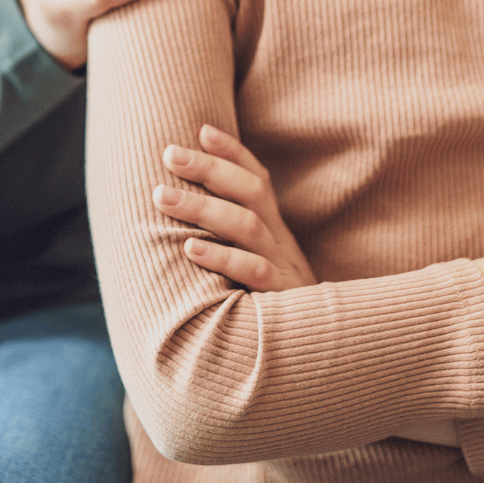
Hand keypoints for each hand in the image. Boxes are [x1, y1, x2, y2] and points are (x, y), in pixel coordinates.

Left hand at [151, 123, 316, 291]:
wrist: (320, 352)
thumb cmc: (273, 303)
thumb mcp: (259, 263)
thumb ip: (232, 236)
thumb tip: (180, 206)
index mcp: (275, 228)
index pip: (257, 179)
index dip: (232, 153)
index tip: (201, 130)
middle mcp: (280, 241)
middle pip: (250, 192)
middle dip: (209, 169)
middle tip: (169, 154)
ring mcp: (283, 267)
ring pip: (247, 226)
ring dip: (203, 208)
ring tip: (163, 198)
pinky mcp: (281, 299)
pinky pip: (254, 273)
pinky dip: (222, 258)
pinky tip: (191, 249)